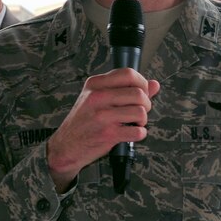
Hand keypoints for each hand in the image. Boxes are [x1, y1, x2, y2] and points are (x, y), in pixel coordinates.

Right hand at [47, 68, 160, 190]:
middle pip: (139, 93)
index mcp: (95, 84)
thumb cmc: (84, 121)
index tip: (142, 92)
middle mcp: (98, 97)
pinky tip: (131, 133)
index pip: (129, 74)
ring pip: (140, 111)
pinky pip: (137, 131)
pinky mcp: (107, 134)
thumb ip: (126, 89)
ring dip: (143, 120)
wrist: (66, 146)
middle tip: (140, 111)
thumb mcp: (98, 99)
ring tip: (134, 123)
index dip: (142, 83)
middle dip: (146, 104)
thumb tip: (154, 84)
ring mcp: (102, 116)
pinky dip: (139, 134)